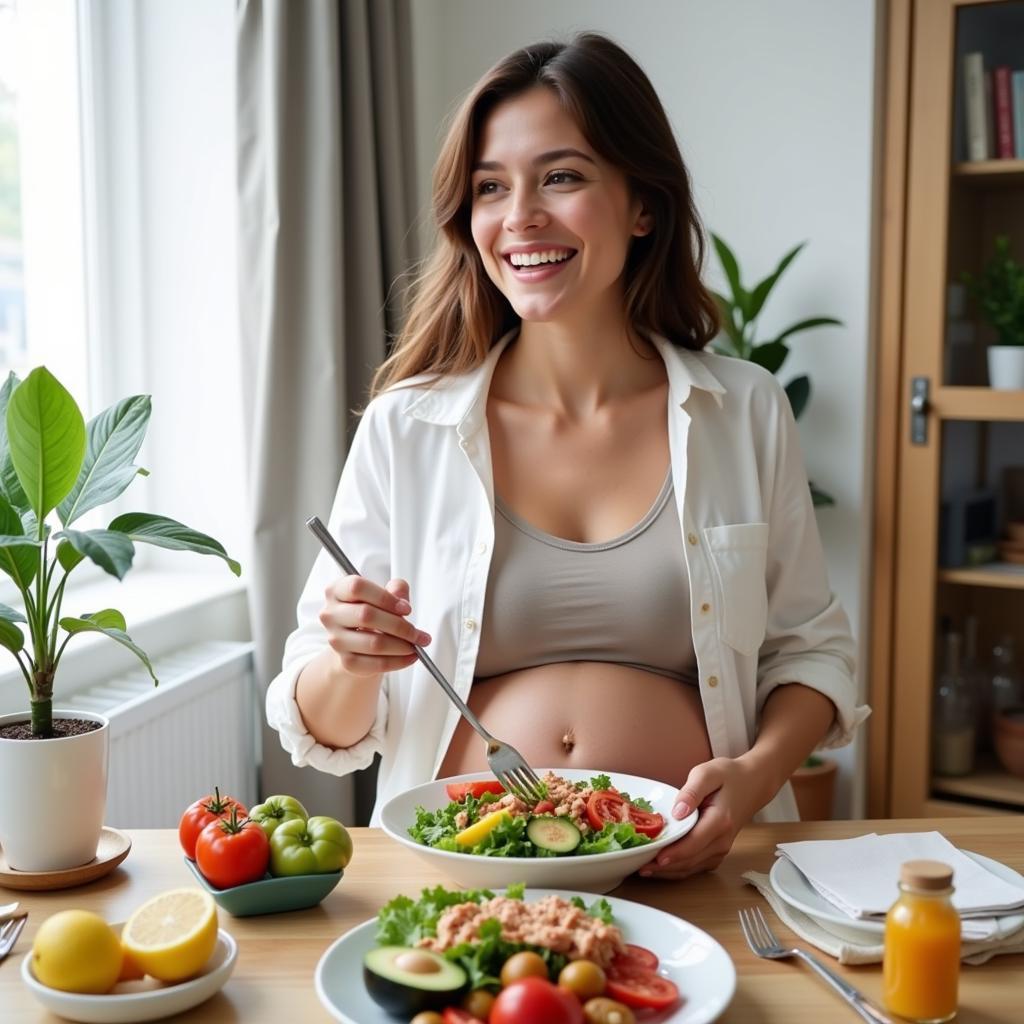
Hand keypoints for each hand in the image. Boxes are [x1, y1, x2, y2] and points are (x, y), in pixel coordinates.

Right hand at [319, 575, 430, 676]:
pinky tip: (410, 657)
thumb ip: (395, 589)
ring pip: (374, 643)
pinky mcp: (346, 661)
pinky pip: (376, 663)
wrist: (358, 640)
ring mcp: (336, 639)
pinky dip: (398, 661)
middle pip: (366, 615)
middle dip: (400, 626)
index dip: (385, 597)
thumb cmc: (372, 611)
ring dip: (402, 646)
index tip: (407, 609)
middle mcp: (330, 614)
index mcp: (337, 590)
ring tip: (417, 645)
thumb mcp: (383, 595)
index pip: (357, 587)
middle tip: (421, 634)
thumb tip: (402, 598)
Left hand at [638, 757, 762, 879]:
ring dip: (668, 872)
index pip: (693, 843)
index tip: (653, 859)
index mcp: (720, 821)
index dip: (672, 854)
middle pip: (690, 861)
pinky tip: (660, 867)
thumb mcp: (708, 773)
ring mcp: (721, 849)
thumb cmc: (728, 776)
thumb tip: (678, 812)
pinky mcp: (717, 852)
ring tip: (643, 869)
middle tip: (637, 866)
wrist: (752, 784)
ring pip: (692, 868)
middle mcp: (722, 841)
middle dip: (663, 867)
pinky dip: (678, 869)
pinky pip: (696, 866)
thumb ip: (692, 792)